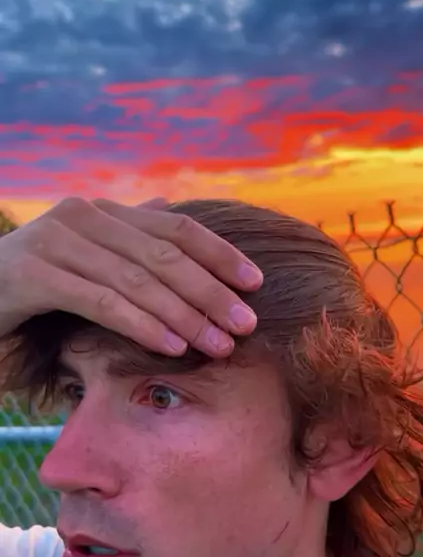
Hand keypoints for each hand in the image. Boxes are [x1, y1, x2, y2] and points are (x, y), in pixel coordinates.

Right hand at [0, 196, 262, 356]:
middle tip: (245, 324)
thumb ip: (127, 246)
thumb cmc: (36, 295)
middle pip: (163, 254)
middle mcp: (81, 216)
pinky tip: (172, 345)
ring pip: (136, 279)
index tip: (256, 284)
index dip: (219, 255)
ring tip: (217, 344)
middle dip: (210, 292)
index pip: (175, 229)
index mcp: (102, 212)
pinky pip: (100, 301)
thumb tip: (167, 212)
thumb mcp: (89, 269)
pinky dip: (141, 324)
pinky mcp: (31, 275)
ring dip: (184, 315)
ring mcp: (53, 241)